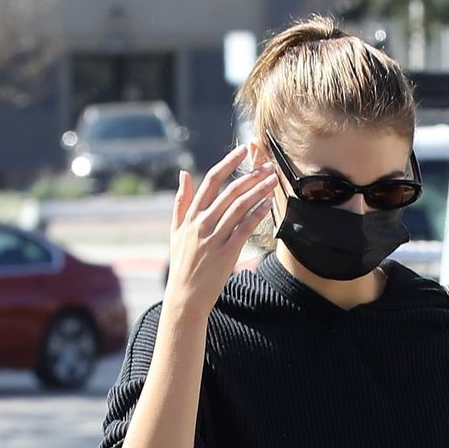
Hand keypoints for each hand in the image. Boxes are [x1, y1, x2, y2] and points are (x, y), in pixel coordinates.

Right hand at [164, 144, 277, 319]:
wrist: (185, 297)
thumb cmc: (182, 264)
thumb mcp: (175, 231)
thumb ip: (181, 202)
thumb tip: (183, 174)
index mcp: (191, 215)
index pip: (210, 180)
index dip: (228, 162)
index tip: (244, 150)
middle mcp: (202, 223)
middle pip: (230, 191)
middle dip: (251, 175)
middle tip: (268, 165)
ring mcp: (214, 238)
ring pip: (239, 207)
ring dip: (258, 191)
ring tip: (273, 181)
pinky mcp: (225, 253)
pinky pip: (244, 229)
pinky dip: (257, 215)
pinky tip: (268, 205)